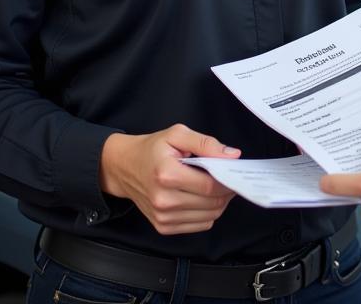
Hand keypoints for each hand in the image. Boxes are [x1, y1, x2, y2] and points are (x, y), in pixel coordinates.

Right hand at [100, 124, 239, 234]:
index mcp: (167, 175)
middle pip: (211, 203)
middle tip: (227, 176)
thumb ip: (206, 143)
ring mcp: (162, 217)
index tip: (235, 171)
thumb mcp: (178, 134)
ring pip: (209, 217)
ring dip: (219, 202)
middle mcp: (163, 200)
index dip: (228, 180)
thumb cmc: (152, 149)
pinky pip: (199, 225)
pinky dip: (207, 213)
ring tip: (215, 185)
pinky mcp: (163, 226)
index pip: (210, 186)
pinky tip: (202, 197)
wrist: (124, 167)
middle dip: (226, 191)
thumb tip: (232, 155)